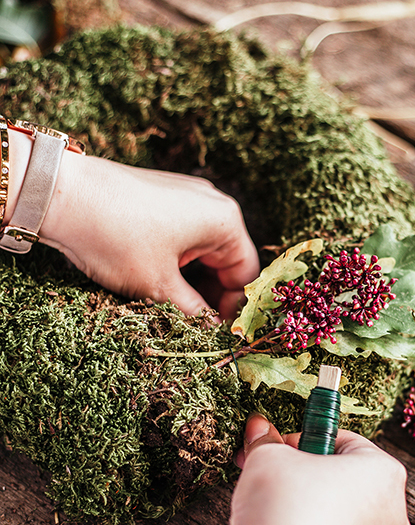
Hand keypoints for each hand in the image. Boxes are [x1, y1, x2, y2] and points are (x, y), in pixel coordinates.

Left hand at [39, 151, 259, 320]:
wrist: (58, 194)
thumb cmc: (114, 236)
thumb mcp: (157, 285)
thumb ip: (194, 311)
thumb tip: (214, 329)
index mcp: (225, 221)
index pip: (246, 274)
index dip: (232, 307)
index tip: (213, 330)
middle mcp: (214, 203)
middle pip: (227, 261)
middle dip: (210, 293)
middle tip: (189, 321)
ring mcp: (189, 195)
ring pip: (203, 250)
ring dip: (191, 278)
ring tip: (166, 300)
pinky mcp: (164, 194)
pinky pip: (184, 234)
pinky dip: (176, 258)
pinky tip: (153, 274)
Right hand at [231, 414, 410, 524]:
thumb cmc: (282, 515)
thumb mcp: (267, 462)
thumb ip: (266, 443)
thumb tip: (259, 429)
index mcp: (383, 471)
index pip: (344, 442)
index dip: (304, 443)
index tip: (276, 453)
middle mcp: (396, 513)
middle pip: (348, 487)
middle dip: (309, 485)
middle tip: (271, 490)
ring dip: (315, 524)